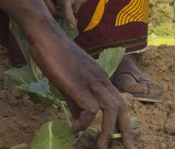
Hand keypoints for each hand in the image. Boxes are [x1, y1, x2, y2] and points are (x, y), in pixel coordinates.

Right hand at [28, 25, 134, 148]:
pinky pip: (90, 107)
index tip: (125, 140)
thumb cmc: (55, 57)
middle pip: (121, 107)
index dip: (124, 122)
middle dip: (125, 131)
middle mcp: (101, 79)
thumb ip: (76, 103)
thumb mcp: (69, 83)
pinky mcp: (77, 84)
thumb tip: (79, 123)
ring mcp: (90, 80)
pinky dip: (84, 122)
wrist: (46, 36)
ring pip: (110, 108)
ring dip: (106, 131)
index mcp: (101, 78)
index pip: (119, 102)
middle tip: (128, 148)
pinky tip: (75, 128)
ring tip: (99, 146)